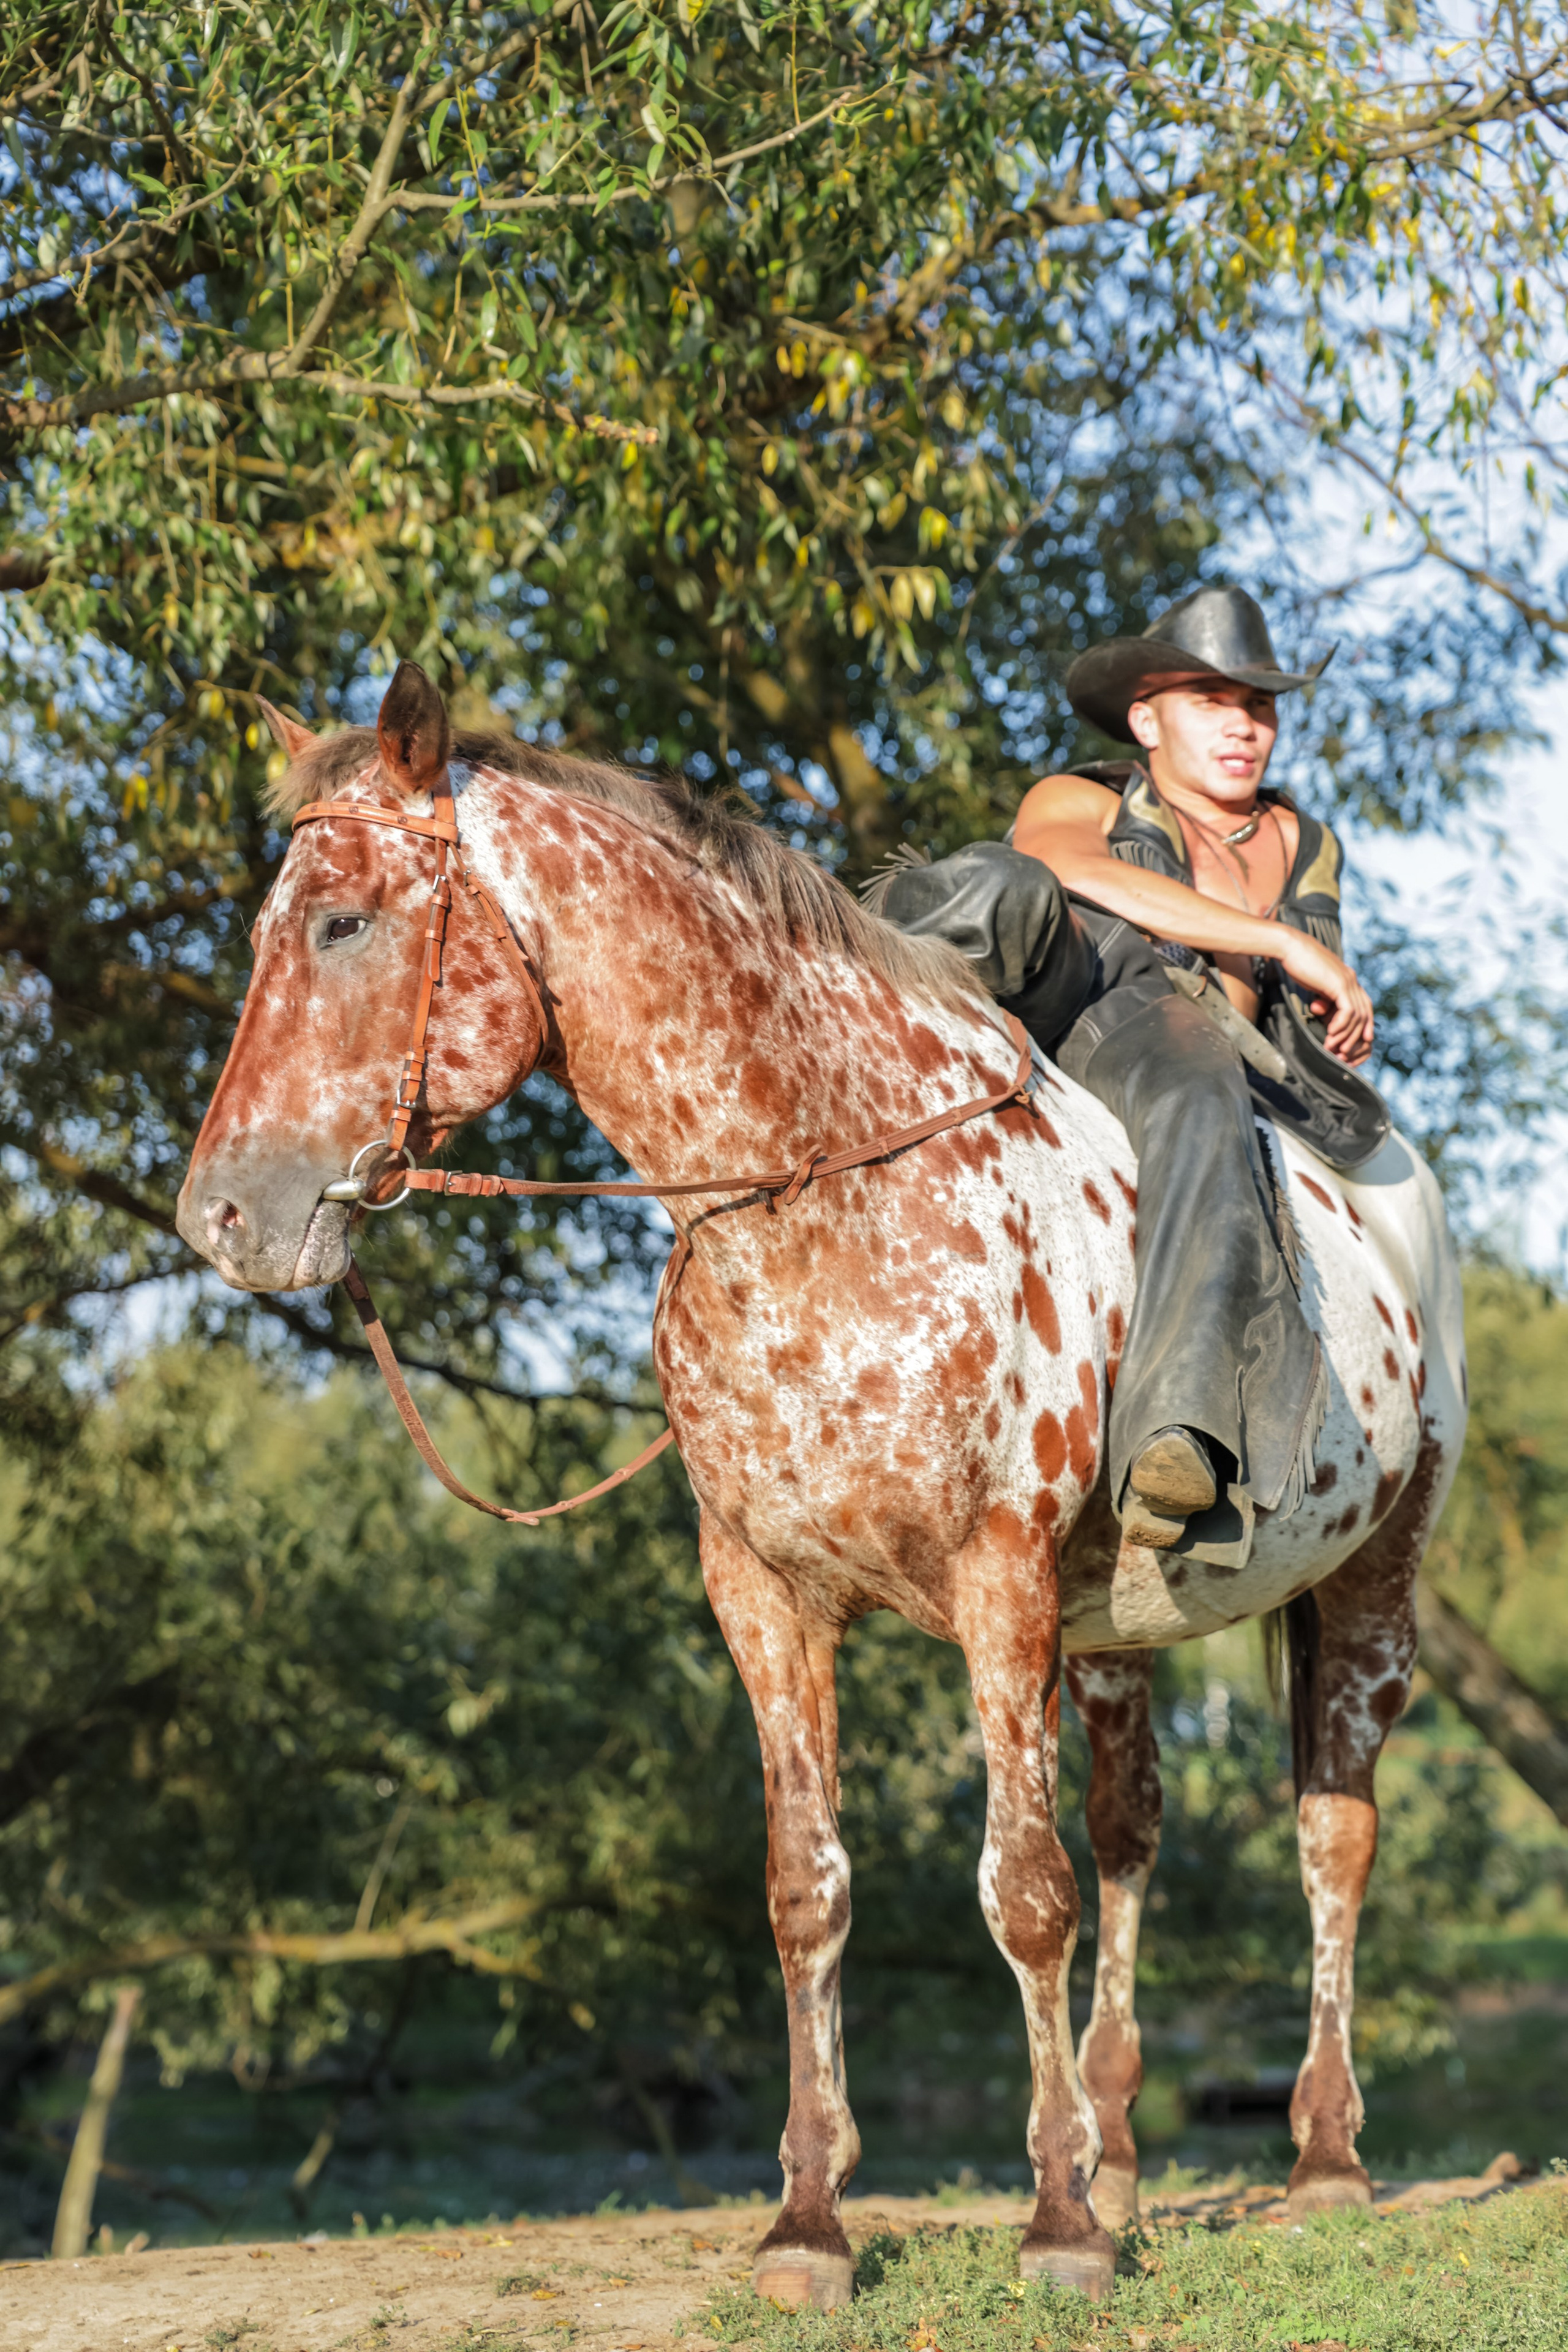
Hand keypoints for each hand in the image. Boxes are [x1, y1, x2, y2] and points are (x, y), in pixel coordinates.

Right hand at [1276, 930, 1373, 1064]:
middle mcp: (1352, 979)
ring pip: (1357, 1015)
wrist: (1289, 947)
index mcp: (1347, 978)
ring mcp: (1348, 981)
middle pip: (1364, 1013)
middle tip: (1343, 1052)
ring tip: (1334, 1047)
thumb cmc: (1297, 963)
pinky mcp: (1339, 984)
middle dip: (1355, 1035)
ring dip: (1346, 1035)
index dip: (1364, 1024)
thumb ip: (1323, 995)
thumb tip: (1322, 1010)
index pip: (1363, 1005)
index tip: (1358, 1041)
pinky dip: (1341, 1026)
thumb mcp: (1315, 983)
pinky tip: (1330, 1033)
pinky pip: (1347, 1012)